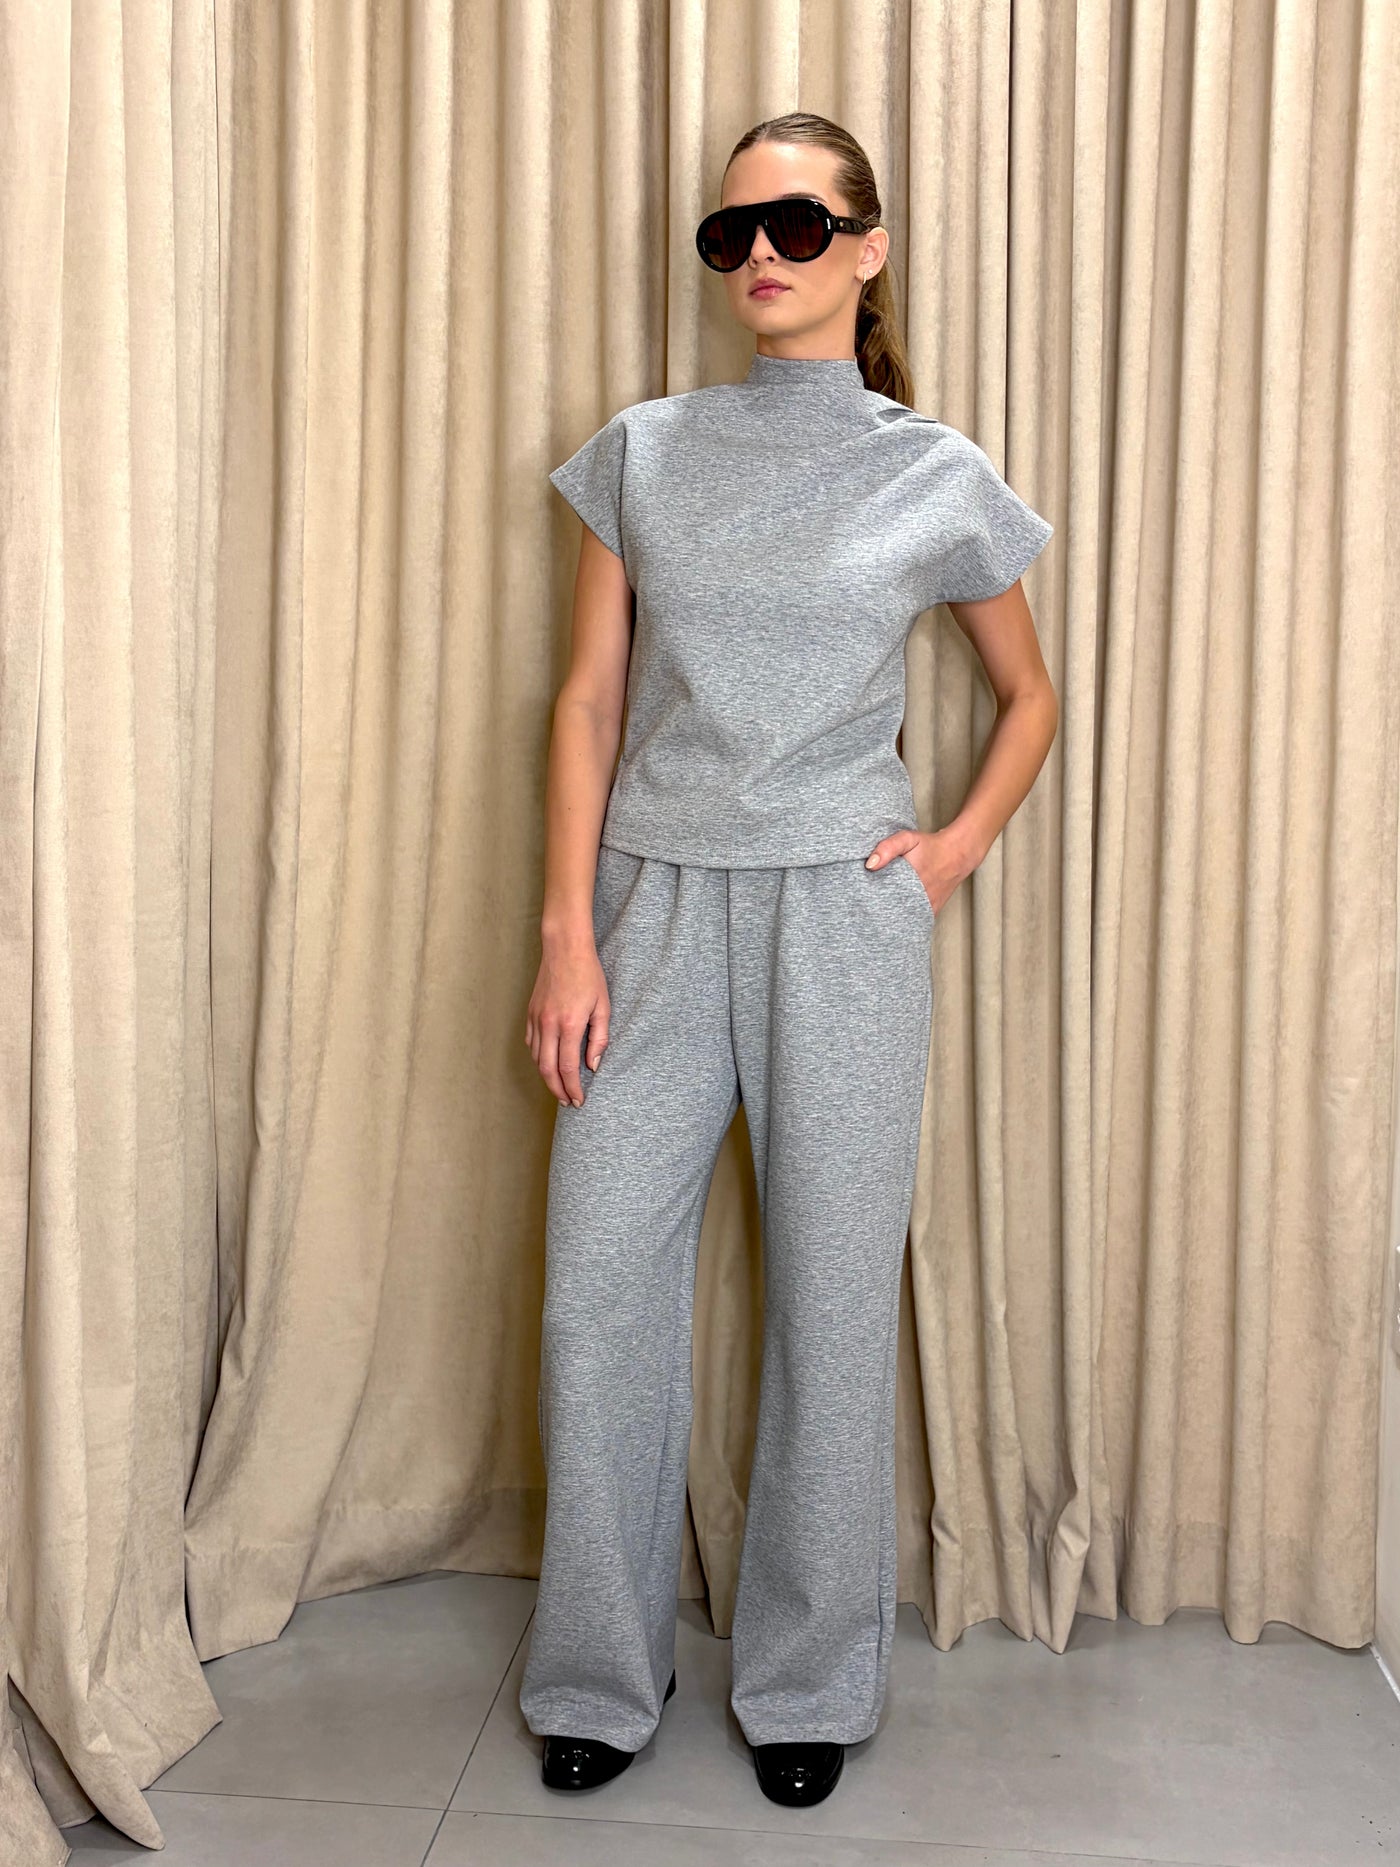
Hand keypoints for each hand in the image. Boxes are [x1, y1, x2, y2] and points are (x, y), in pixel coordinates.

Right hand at [526, 930, 609, 1107]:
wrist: (564, 949)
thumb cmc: (588, 975)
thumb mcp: (603, 1006)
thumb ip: (599, 1038)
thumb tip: (593, 1065)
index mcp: (569, 1024)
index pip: (568, 1067)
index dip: (573, 1088)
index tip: (579, 1100)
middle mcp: (549, 1025)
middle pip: (547, 1069)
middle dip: (557, 1090)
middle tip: (568, 1102)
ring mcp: (536, 1019)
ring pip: (536, 1058)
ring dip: (547, 1077)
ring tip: (559, 1087)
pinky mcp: (530, 1013)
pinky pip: (531, 1043)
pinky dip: (538, 1058)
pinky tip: (548, 1063)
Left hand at [864, 830, 960, 917]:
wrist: (957, 853)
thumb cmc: (930, 846)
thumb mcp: (907, 839)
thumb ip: (887, 848)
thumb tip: (870, 865)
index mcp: (908, 880)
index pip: (882, 898)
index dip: (870, 900)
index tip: (862, 899)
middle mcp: (919, 896)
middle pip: (891, 911)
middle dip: (878, 911)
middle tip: (867, 909)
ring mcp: (926, 905)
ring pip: (904, 919)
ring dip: (891, 918)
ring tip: (879, 916)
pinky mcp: (933, 910)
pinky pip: (917, 921)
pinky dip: (906, 921)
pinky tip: (896, 918)